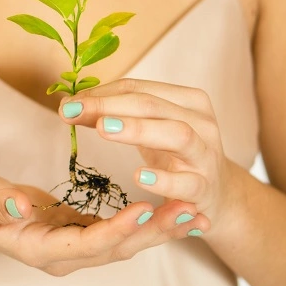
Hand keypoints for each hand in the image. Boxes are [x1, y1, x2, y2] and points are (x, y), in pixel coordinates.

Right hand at [0, 174, 208, 275]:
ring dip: (160, 229)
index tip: (143, 208)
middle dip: (153, 232)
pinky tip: (175, 210)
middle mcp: (66, 255)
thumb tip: (20, 207)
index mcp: (42, 249)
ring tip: (193, 211)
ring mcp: (78, 247)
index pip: (86, 244)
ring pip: (126, 244)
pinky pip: (123, 233)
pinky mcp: (86, 234)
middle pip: (117, 249)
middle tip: (188, 209)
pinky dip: (150, 224)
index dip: (116, 229)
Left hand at [60, 78, 228, 233]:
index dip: (101, 93)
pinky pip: (187, 182)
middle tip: (74, 110)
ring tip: (103, 129)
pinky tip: (138, 175)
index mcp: (187, 100)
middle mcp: (201, 122)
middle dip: (109, 106)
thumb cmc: (175, 156)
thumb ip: (112, 116)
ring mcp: (206, 155)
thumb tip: (69, 106)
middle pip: (153, 105)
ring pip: (177, 134)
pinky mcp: (206, 188)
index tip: (68, 102)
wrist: (216, 196)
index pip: (138, 89)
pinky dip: (163, 179)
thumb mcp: (147, 131)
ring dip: (138, 129)